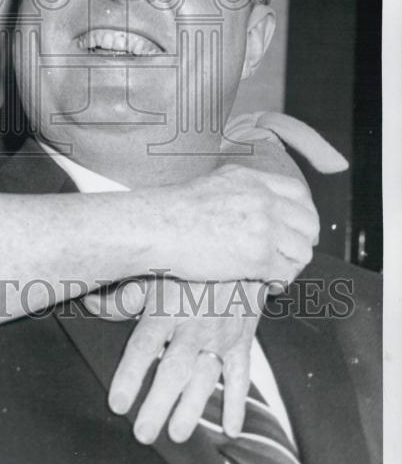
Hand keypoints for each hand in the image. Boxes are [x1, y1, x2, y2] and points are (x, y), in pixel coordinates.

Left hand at [92, 279, 260, 441]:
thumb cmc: (183, 264)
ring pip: (205, 376)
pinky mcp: (242, 339)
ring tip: (177, 434)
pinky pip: (241, 374)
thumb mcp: (150, 271)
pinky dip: (237, 402)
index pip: (143, 347)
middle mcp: (193, 324)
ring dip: (193, 408)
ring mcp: (220, 334)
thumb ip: (120, 295)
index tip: (117, 404)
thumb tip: (89, 304)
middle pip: (174, 368)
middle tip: (144, 432)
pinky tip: (230, 429)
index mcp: (165, 308)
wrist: (237, 248)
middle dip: (159, 403)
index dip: (130, 376)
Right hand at [156, 164, 318, 284]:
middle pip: (308, 221)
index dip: (303, 213)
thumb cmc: (172, 210)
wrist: (156, 226)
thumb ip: (239, 190)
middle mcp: (262, 199)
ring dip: (292, 264)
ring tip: (276, 271)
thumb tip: (251, 204)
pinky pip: (284, 274)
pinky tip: (268, 284)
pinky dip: (280, 282)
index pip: (298, 193)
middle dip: (303, 241)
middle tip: (291, 254)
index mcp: (251, 179)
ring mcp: (262, 226)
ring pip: (301, 250)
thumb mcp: (213, 184)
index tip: (298, 227)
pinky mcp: (257, 255)